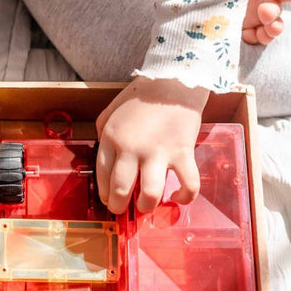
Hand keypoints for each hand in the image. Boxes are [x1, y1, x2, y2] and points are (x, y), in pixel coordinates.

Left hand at [95, 76, 208, 214]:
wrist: (173, 81)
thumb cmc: (142, 95)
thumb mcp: (111, 110)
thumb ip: (104, 132)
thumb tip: (104, 154)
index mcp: (112, 138)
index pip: (102, 176)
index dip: (105, 194)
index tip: (110, 199)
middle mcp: (132, 148)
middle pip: (121, 190)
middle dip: (119, 207)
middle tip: (124, 209)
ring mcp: (158, 152)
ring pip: (149, 194)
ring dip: (147, 207)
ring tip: (147, 205)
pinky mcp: (183, 153)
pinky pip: (187, 185)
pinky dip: (184, 198)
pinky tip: (177, 197)